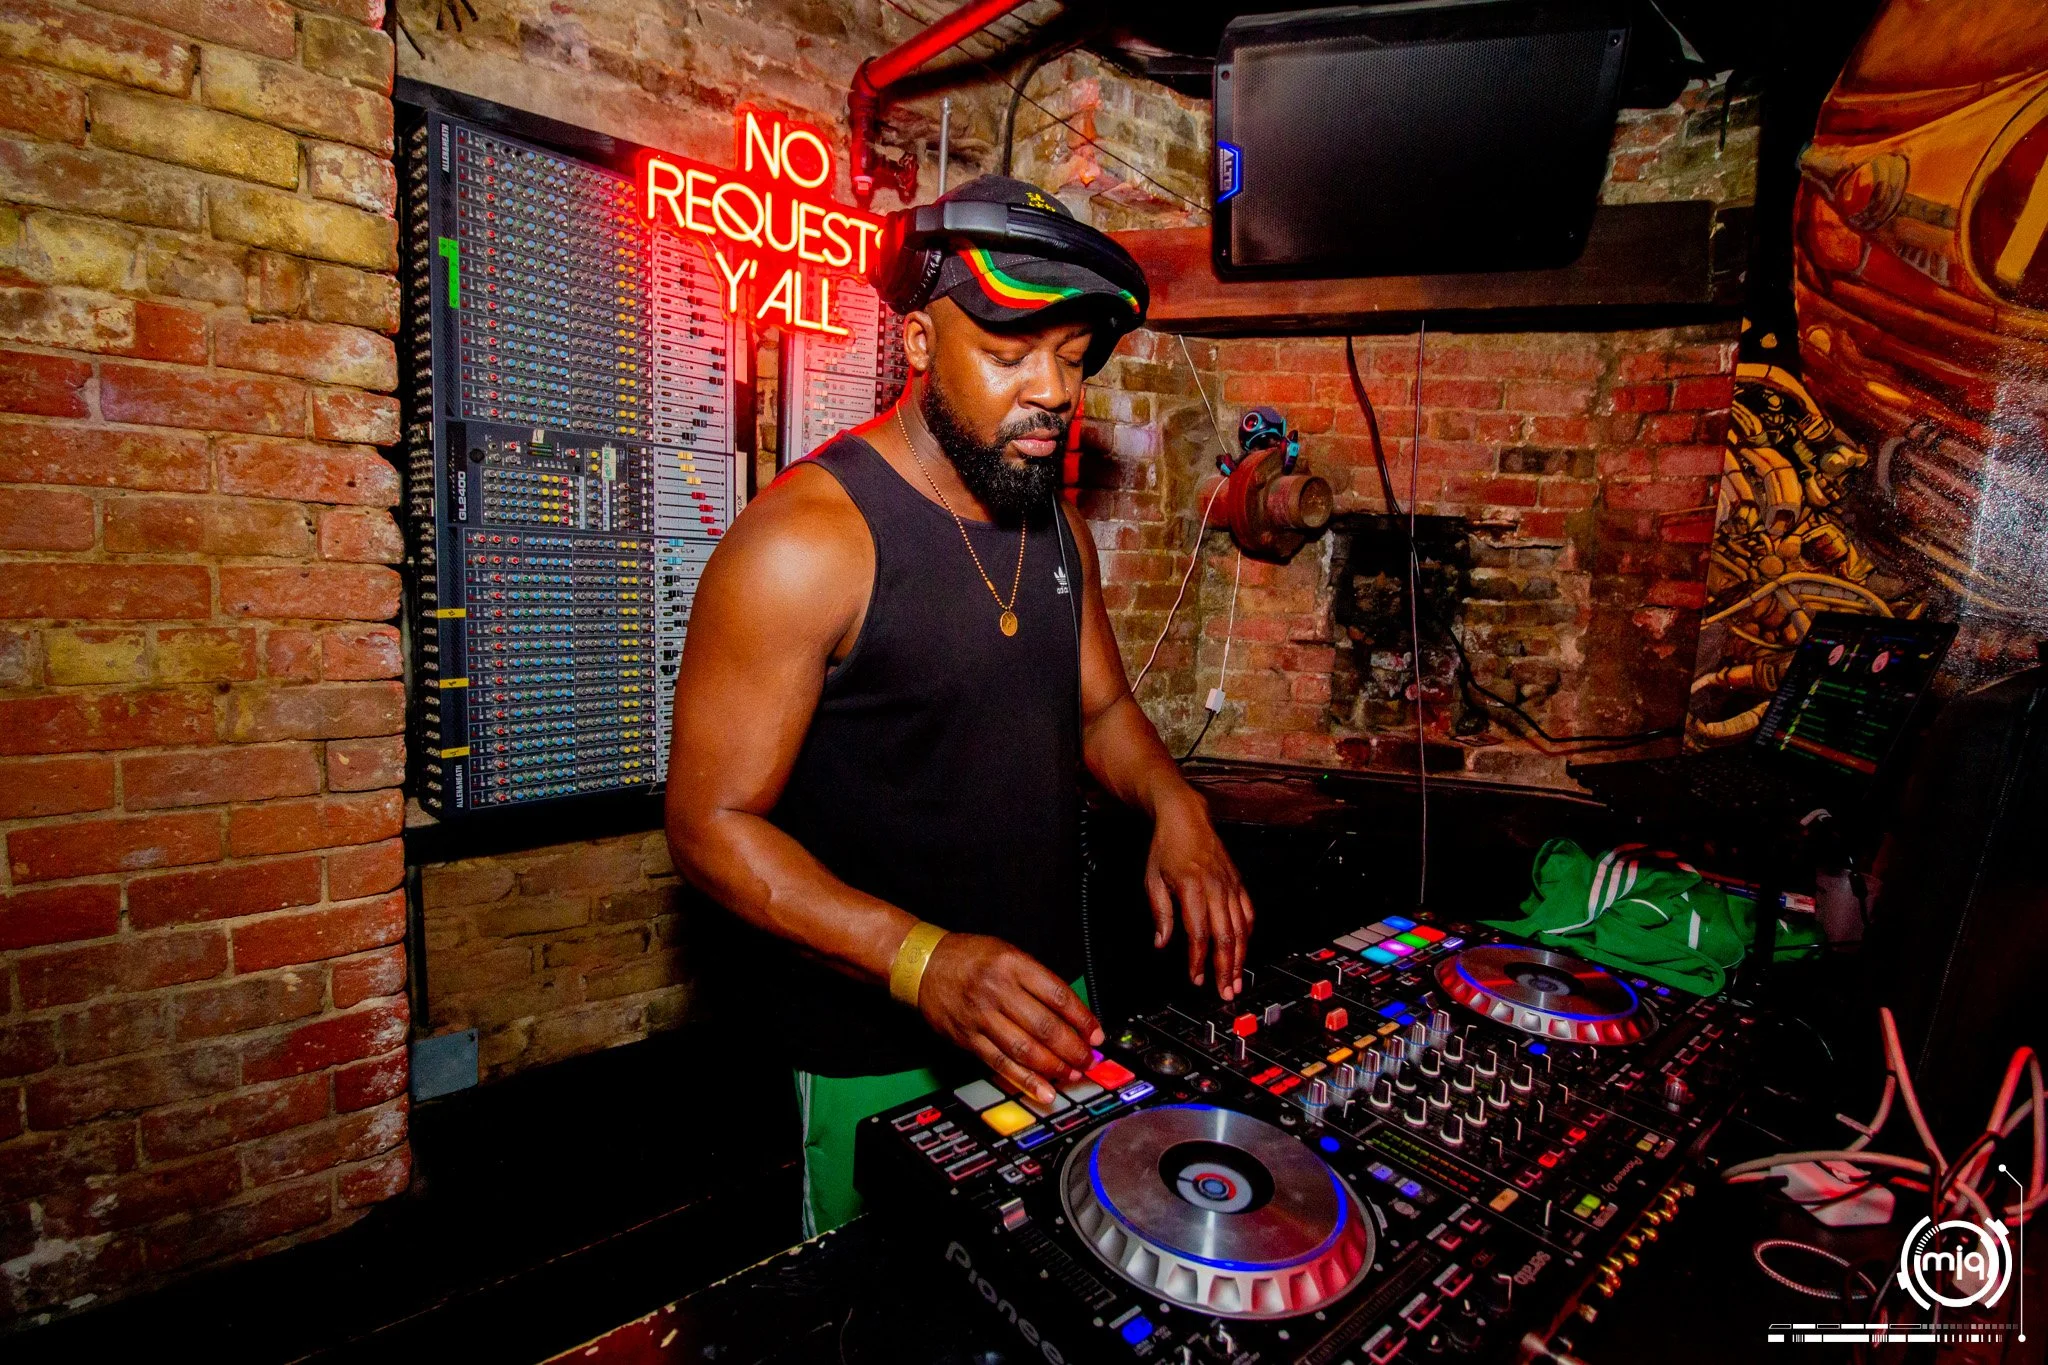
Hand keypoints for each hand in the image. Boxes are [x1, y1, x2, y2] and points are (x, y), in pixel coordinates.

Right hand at [917, 933, 1103, 1105]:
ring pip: (1025, 1049)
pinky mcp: (968, 1038)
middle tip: (1088, 1061)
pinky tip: (1044, 1090)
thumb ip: (1038, 981)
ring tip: (1072, 1075)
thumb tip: (1072, 1015)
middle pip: (1045, 1026)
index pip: (1058, 996)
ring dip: (1054, 1067)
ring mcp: (981, 1016)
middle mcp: (998, 990)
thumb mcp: (1008, 953)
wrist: (924, 965)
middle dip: (1073, 1049)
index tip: (1096, 1035)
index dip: (1082, 1020)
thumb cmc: (970, 958)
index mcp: (1013, 965)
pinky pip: (1000, 1064)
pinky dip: (1025, 1081)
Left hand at [1145, 789, 1253, 1000]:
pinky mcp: (1238, 882)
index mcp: (1192, 888)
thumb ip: (1160, 912)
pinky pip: (1248, 911)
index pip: (1198, 934)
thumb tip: (1161, 941)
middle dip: (1226, 968)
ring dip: (1240, 957)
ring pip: (1241, 928)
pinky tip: (1244, 948)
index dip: (1198, 960)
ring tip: (1237, 979)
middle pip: (1225, 936)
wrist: (1186, 817)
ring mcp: (1230, 885)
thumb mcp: (1152, 878)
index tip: (1196, 978)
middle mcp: (1215, 888)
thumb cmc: (1167, 846)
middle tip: (1226, 991)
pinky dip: (1248, 932)